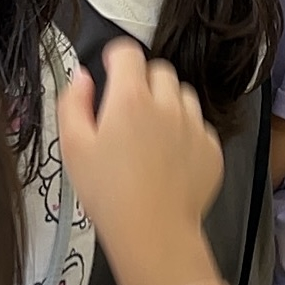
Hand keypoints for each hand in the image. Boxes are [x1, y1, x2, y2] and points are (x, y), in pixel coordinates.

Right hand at [58, 42, 220, 284]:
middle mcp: (167, 104)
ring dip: (167, 104)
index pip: (129, 53)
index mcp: (130, 98)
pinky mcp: (212, 148)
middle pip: (160, 71)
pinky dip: (185, 132)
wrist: (153, 231)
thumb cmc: (106, 191)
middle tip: (129, 111)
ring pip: (183, 96)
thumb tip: (83, 77)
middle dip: (143, 82)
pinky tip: (169, 158)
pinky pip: (199, 126)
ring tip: (151, 135)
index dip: (116, 57)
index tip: (110, 70)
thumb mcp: (73, 147)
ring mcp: (194, 125)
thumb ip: (73, 103)